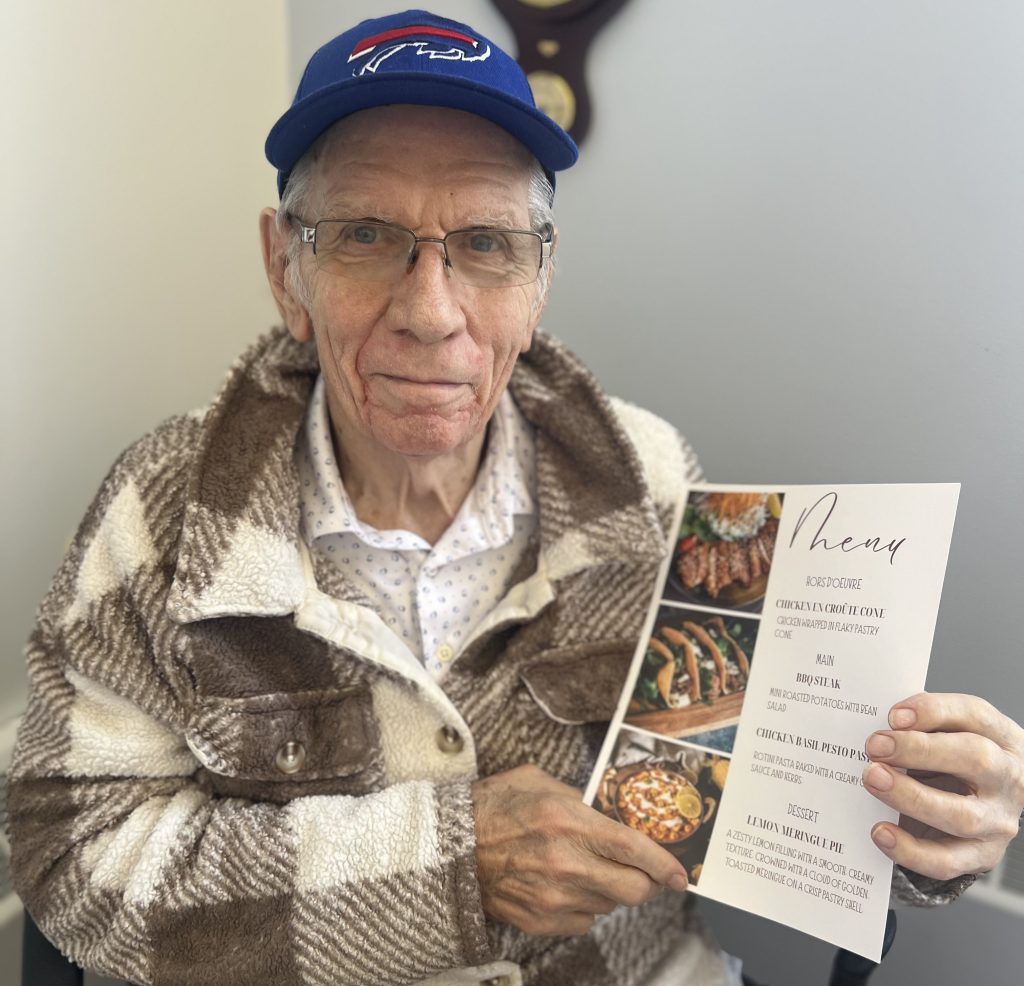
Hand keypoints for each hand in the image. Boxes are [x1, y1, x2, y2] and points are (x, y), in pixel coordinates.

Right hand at [471, 764, 687, 935]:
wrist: (448, 847)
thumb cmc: (492, 807)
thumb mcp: (537, 781)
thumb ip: (577, 795)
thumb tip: (607, 810)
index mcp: (567, 821)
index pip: (632, 848)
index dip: (663, 863)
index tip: (680, 873)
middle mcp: (566, 863)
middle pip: (633, 890)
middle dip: (646, 883)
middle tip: (644, 873)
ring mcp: (553, 898)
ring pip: (610, 907)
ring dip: (611, 891)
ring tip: (589, 870)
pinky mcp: (540, 921)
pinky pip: (584, 921)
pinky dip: (585, 906)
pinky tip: (567, 885)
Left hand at [863, 692, 1023, 879]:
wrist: (980, 805)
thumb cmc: (955, 760)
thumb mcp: (947, 733)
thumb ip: (921, 725)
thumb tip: (882, 729)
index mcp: (1001, 737)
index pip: (975, 715)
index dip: (934, 712)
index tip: (893, 716)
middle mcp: (1007, 778)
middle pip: (975, 759)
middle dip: (920, 751)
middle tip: (875, 746)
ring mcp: (998, 820)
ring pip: (961, 815)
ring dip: (911, 797)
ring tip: (872, 780)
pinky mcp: (982, 856)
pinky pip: (947, 860)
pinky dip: (910, 849)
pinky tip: (881, 832)